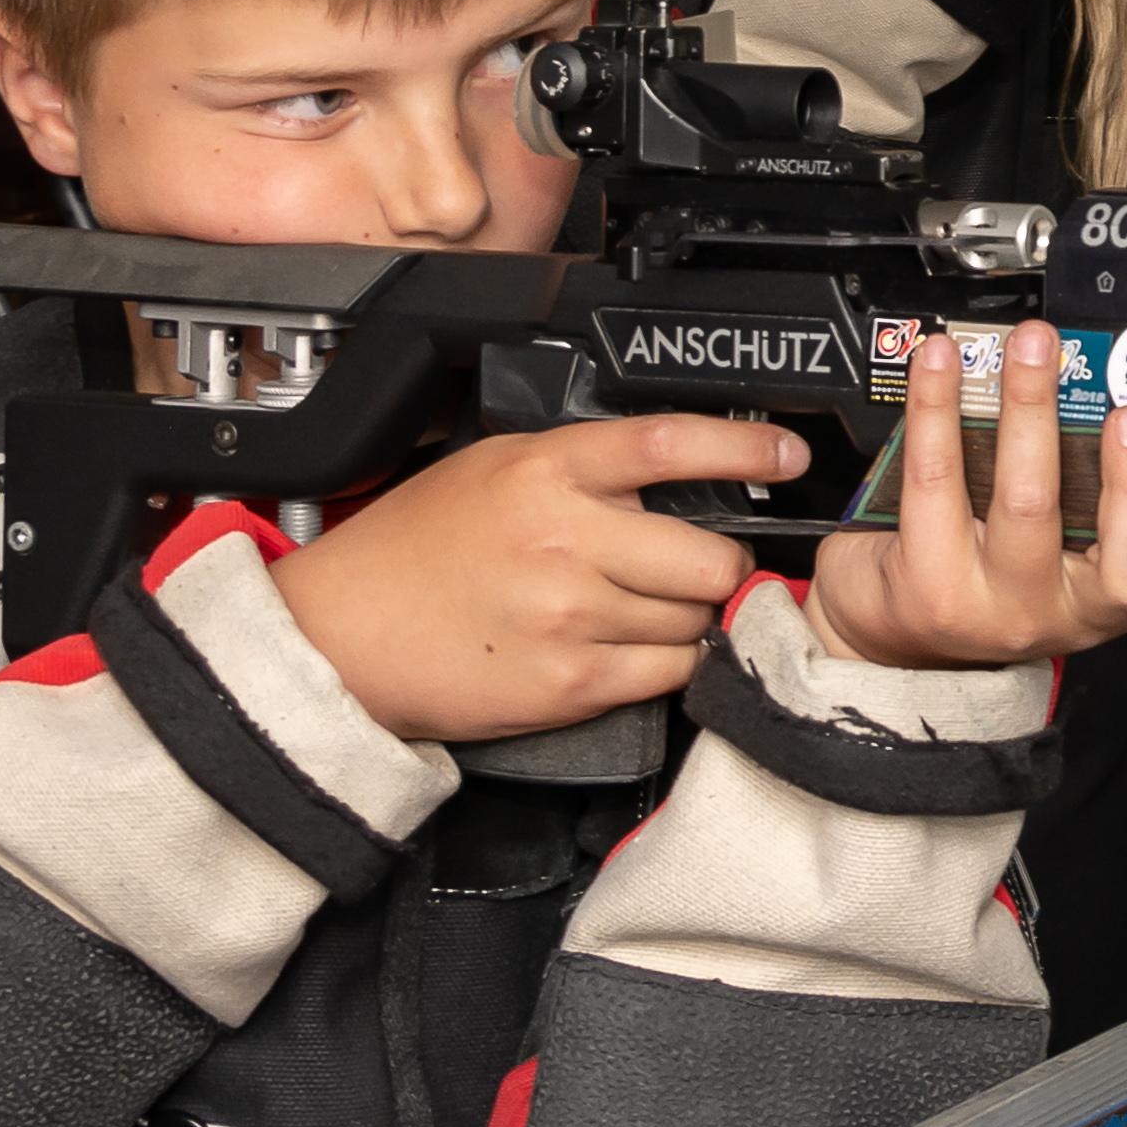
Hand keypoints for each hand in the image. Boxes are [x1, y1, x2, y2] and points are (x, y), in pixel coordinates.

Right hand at [268, 417, 769, 742]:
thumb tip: (673, 467)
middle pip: (709, 553)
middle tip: (697, 564)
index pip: (672, 444)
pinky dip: (667, 664)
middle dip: (718, 562)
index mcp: (547, 471)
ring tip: (639, 609)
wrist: (339, 639)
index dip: (746, 449)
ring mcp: (570, 615)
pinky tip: (630, 648)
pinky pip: (668, 672)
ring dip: (687, 617)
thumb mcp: (491, 470)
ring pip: (694, 617)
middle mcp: (566, 539)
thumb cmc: (412, 551)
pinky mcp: (570, 682)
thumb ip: (580, 465)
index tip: (787, 457)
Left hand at [813, 321, 1126, 668]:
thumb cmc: (989, 576)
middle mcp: (1069, 609)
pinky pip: (938, 483)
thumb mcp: (1079, 560)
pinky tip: (943, 364)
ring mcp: (999, 603)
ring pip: (1027, 504)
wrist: (886, 632)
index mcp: (1119, 598)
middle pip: (1123, 557)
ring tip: (1033, 347)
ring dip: (1032, 411)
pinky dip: (940, 410)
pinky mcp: (927, 583)